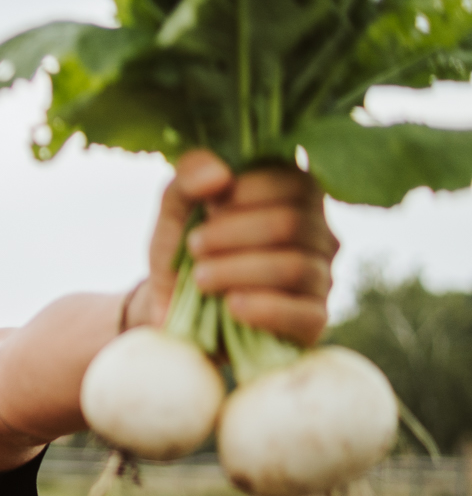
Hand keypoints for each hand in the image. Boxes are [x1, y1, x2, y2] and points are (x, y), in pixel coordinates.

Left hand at [126, 148, 337, 344]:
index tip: (206, 209)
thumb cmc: (184, 253)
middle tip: (194, 247)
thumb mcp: (175, 210)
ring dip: (236, 271)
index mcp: (295, 197)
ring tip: (200, 278)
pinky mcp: (313, 321)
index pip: (293, 181)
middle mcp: (319, 233)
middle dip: (231, 234)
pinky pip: (304, 314)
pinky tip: (231, 306)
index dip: (244, 193)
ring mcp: (321, 277)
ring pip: (295, 266)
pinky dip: (263, 308)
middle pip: (292, 223)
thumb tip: (220, 175)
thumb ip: (188, 179)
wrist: (174, 314)